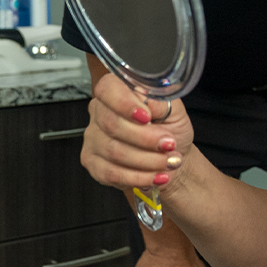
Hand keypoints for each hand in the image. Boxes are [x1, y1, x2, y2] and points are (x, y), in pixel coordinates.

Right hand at [81, 73, 194, 191]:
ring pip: (114, 151)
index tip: (147, 117)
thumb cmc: (171, 129)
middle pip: (112, 124)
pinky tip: (155, 176)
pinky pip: (112, 173)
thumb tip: (147, 98)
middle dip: (146, 138)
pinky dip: (138, 177)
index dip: (125, 103)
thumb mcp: (174, 110)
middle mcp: (100, 113)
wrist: (170, 157)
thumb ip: (160, 101)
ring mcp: (93, 139)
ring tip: (168, 161)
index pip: (108, 89)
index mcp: (117, 92)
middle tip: (169, 144)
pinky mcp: (93, 163)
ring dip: (147, 160)